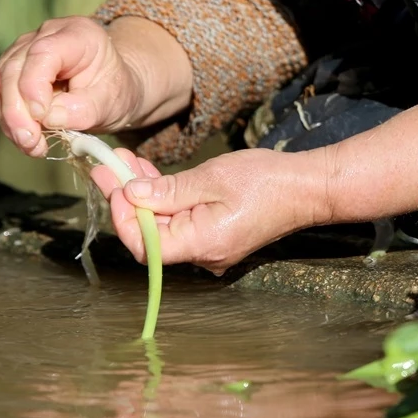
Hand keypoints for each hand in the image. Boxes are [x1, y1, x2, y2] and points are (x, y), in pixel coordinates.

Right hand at [0, 16, 190, 157]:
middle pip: (15, 68)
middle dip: (17, 110)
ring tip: (30, 146)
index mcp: (78, 34)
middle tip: (30, 142)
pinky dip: (9, 119)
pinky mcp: (14, 69)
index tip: (40, 117)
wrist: (112, 89)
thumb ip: (85, 109)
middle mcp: (46, 35)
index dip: (34, 86)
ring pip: (1, 81)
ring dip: (10, 118)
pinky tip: (26, 139)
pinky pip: (0, 93)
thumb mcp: (112, 102)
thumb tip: (48, 118)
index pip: (43, 53)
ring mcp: (25, 50)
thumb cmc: (115, 91)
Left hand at [89, 147, 328, 275]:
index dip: (124, 217)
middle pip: (152, 235)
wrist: (307, 188)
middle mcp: (204, 255)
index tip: (114, 185)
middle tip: (110, 165)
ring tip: (127, 162)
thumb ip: (168, 190)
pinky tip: (152, 175)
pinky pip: (182, 222)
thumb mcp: (212, 178)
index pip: (145, 245)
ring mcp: (211, 247)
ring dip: (145, 196)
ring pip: (165, 226)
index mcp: (203, 245)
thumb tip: (131, 194)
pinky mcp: (216, 235)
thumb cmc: (266, 181)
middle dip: (129, 199)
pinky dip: (165, 200)